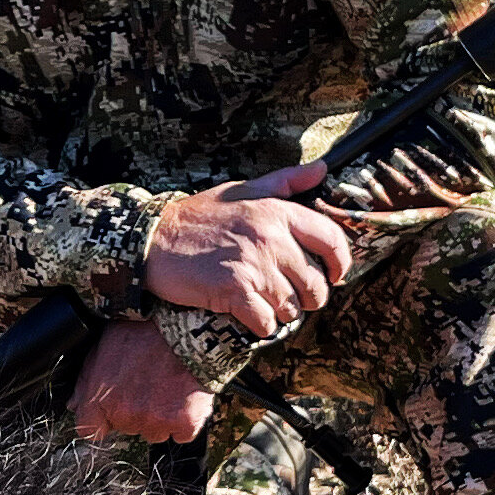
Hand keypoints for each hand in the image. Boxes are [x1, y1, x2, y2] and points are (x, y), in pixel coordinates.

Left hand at [70, 318, 214, 446]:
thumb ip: (86, 380)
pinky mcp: (184, 425)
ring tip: (165, 388)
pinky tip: (182, 398)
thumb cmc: (143, 333)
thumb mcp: (104, 346)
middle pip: (125, 428)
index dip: (99, 420)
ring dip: (157, 418)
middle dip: (132, 411)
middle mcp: (126, 416)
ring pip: (152, 433)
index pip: (89, 431)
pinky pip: (180, 434)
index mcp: (101, 400)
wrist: (186, 331)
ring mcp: (156, 423)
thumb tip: (75, 404)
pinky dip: (183, 421)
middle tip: (144, 384)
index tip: (109, 411)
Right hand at [143, 161, 353, 337]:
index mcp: (277, 211)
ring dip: (280, 312)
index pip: (331, 240)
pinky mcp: (234, 291)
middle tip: (290, 296)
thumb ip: (285, 181)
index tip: (335, 275)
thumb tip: (322, 168)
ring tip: (263, 302)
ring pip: (292, 307)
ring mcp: (254, 265)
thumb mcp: (242, 189)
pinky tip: (246, 314)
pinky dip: (260, 325)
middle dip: (308, 297)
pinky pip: (266, 323)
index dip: (340, 264)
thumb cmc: (198, 217)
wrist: (153, 241)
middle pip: (315, 284)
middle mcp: (270, 238)